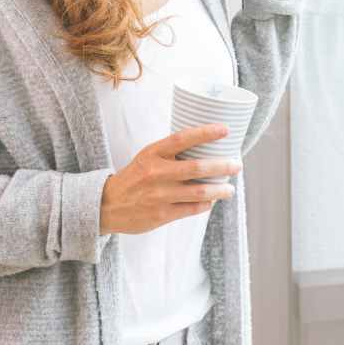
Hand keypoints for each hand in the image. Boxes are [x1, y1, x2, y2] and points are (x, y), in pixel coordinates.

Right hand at [98, 125, 240, 235]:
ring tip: (230, 188)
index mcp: (153, 153)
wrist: (106, 205)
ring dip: (221, 189)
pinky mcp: (161, 215)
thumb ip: (171, 152)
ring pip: (200, 191)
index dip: (206, 132)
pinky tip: (212, 199)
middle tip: (237, 164)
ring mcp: (159, 195)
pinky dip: (207, 203)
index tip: (226, 129)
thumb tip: (206, 147)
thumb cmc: (134, 177)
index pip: (183, 138)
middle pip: (198, 166)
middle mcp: (156, 172)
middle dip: (223, 165)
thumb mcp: (147, 157)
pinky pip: (193, 208)